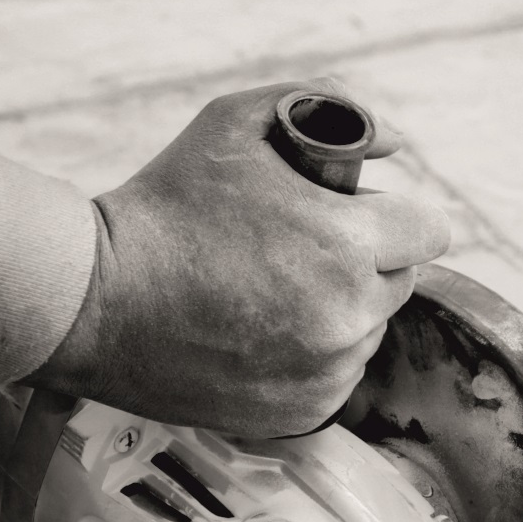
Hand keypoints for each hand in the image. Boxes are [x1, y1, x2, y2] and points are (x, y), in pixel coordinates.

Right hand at [27, 78, 449, 437]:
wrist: (93, 300)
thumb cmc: (165, 205)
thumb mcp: (237, 123)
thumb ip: (330, 109)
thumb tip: (396, 144)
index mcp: (347, 244)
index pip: (428, 230)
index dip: (391, 216)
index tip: (355, 216)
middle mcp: (349, 315)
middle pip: (401, 281)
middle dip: (366, 261)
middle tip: (298, 249)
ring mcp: (328, 371)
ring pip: (369, 331)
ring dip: (340, 311)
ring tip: (266, 291)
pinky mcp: (305, 412)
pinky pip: (336, 376)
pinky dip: (311, 358)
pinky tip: (256, 334)